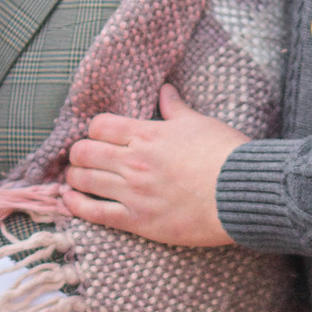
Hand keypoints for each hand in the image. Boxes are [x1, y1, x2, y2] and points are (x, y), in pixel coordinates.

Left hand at [63, 87, 241, 248]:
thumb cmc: (226, 155)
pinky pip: (94, 213)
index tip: (98, 137)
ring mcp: (133, 192)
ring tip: (75, 179)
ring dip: (74, 178)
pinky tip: (69, 201)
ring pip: (83, 180)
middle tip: (83, 159)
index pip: (99, 125)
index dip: (94, 130)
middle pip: (84, 152)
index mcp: (147, 134)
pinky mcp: (138, 220)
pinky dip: (76, 206)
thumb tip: (166, 91)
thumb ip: (175, 109)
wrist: (241, 193)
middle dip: (79, 154)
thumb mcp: (199, 123)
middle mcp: (133, 161)